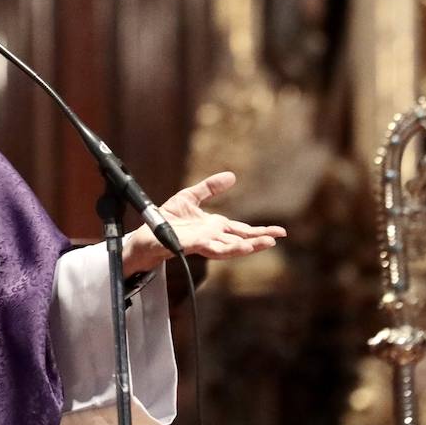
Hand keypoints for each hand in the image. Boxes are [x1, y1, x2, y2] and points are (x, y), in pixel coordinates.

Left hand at [122, 171, 285, 275]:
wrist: (146, 232)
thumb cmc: (168, 218)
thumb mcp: (190, 196)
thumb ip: (210, 188)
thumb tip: (232, 176)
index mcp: (215, 227)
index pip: (242, 230)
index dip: (260, 231)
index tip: (280, 232)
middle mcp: (212, 237)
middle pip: (240, 240)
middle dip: (259, 240)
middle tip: (278, 238)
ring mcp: (203, 243)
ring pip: (230, 248)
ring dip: (248, 247)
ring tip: (266, 243)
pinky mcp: (192, 246)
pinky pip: (213, 248)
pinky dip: (228, 248)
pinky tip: (240, 247)